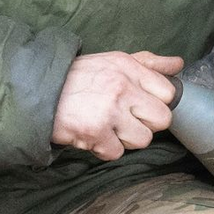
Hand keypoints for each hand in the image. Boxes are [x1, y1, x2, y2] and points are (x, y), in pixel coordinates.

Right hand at [52, 50, 182, 159]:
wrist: (36, 90)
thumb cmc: (78, 77)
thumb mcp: (114, 61)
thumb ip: (148, 63)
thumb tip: (178, 64)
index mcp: (128, 68)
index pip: (168, 93)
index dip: (157, 102)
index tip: (142, 105)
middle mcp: (122, 87)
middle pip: (162, 119)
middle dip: (146, 124)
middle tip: (126, 119)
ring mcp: (109, 112)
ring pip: (142, 139)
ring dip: (126, 139)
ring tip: (108, 127)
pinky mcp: (95, 134)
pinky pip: (117, 153)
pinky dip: (105, 149)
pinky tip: (93, 136)